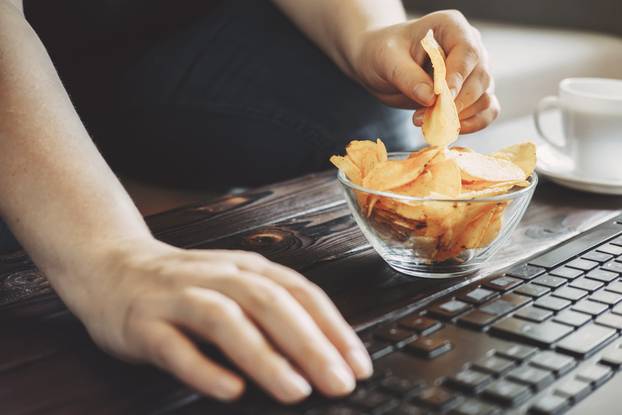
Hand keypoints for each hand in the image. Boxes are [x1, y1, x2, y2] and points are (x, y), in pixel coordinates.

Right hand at [59, 238, 371, 402]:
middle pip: (270, 304)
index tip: (358, 365)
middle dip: (310, 344)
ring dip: (264, 356)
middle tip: (339, 383)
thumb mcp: (235, 287)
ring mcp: (178, 298)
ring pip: (225, 321)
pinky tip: (229, 390)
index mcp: (247, 269)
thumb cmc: (187, 286)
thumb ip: (272, 312)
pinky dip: (204, 368)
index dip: (333, 328)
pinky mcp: (144, 323)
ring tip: (295, 390)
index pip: (300, 292)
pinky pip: (175, 347)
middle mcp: (218, 277)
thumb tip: (324, 353)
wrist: (113, 267)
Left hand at [349, 10, 499, 132]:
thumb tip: (431, 99)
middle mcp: (469, 46)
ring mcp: (473, 71)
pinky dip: (472, 124)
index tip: (443, 97)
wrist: (381, 65)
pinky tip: (449, 129)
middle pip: (480, 77)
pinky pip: (486, 110)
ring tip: (427, 121)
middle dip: (455, 102)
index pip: (468, 52)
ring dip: (460, 116)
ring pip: (484, 97)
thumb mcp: (386, 60)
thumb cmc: (383, 53)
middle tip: (424, 115)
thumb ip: (408, 77)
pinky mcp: (470, 93)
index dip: (458, 76)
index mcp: (451, 27)